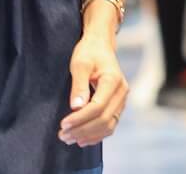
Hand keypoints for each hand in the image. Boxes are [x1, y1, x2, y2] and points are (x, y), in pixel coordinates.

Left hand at [59, 31, 127, 147]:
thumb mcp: (79, 63)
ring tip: (70, 139)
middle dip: (82, 130)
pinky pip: (110, 124)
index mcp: (113, 81)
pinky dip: (97, 134)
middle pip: (103, 119)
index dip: (80, 118)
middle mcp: (122, 93)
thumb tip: (76, 107)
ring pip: (108, 125)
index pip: (97, 107)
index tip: (63, 124)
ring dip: (89, 135)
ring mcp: (122, 100)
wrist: (100, 45)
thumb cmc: (89, 52)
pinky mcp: (118, 105)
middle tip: (63, 136)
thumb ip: (79, 85)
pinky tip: (83, 139)